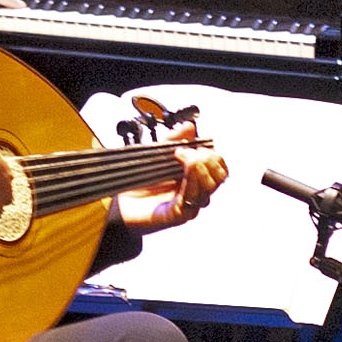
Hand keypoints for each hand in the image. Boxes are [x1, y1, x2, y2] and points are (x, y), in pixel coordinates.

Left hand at [117, 140, 231, 232]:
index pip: (220, 168)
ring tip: (179, 158)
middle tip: (186, 151)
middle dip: (207, 159)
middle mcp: (197, 193)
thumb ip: (174, 140)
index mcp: (196, 180)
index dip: (213, 154)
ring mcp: (189, 205)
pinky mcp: (177, 215)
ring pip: (208, 187)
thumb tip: (188, 126)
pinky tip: (177, 171)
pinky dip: (187, 181)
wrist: (121, 204)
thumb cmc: (140, 184)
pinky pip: (190, 199)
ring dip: (196, 167)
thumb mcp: (158, 155)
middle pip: (220, 177)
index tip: (196, 146)